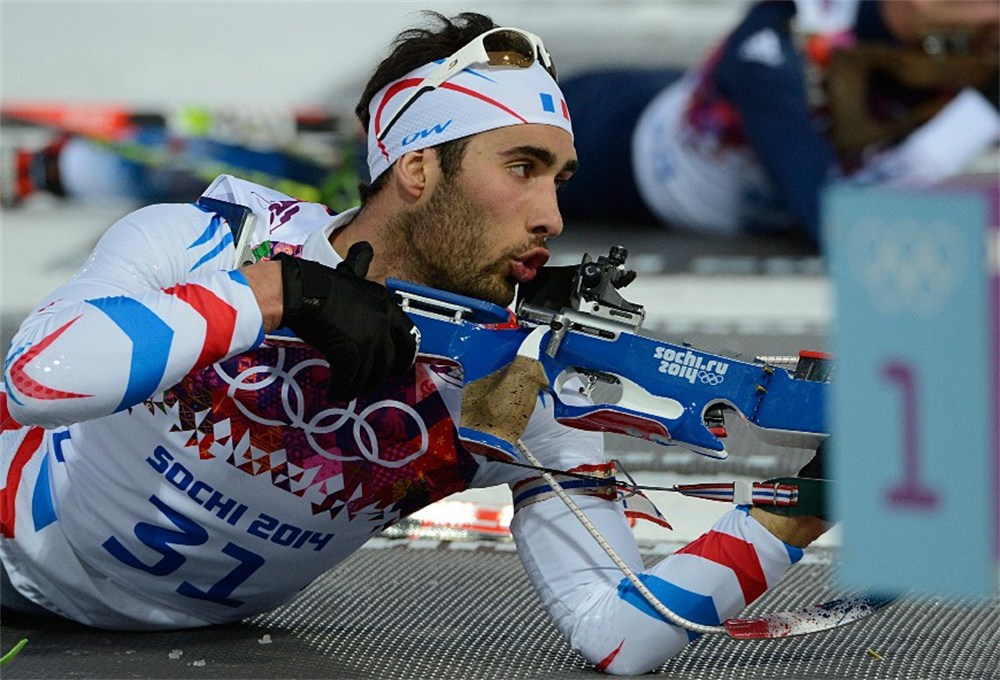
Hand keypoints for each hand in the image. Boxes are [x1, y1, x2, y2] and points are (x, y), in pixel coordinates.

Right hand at [276, 242, 417, 400]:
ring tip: (348, 388)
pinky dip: (342, 389)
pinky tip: (335, 391)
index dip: (405, 355)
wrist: (298, 290)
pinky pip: (350, 381)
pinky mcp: (351, 355)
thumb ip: (360, 266)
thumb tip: (364, 247)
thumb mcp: (349, 273)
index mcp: (386, 305)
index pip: (409, 336)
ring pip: (371, 375)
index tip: (398, 366)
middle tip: (371, 382)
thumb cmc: (318, 282)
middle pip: (391, 361)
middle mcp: (383, 323)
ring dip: (359, 385)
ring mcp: (369, 340)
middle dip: (381, 375)